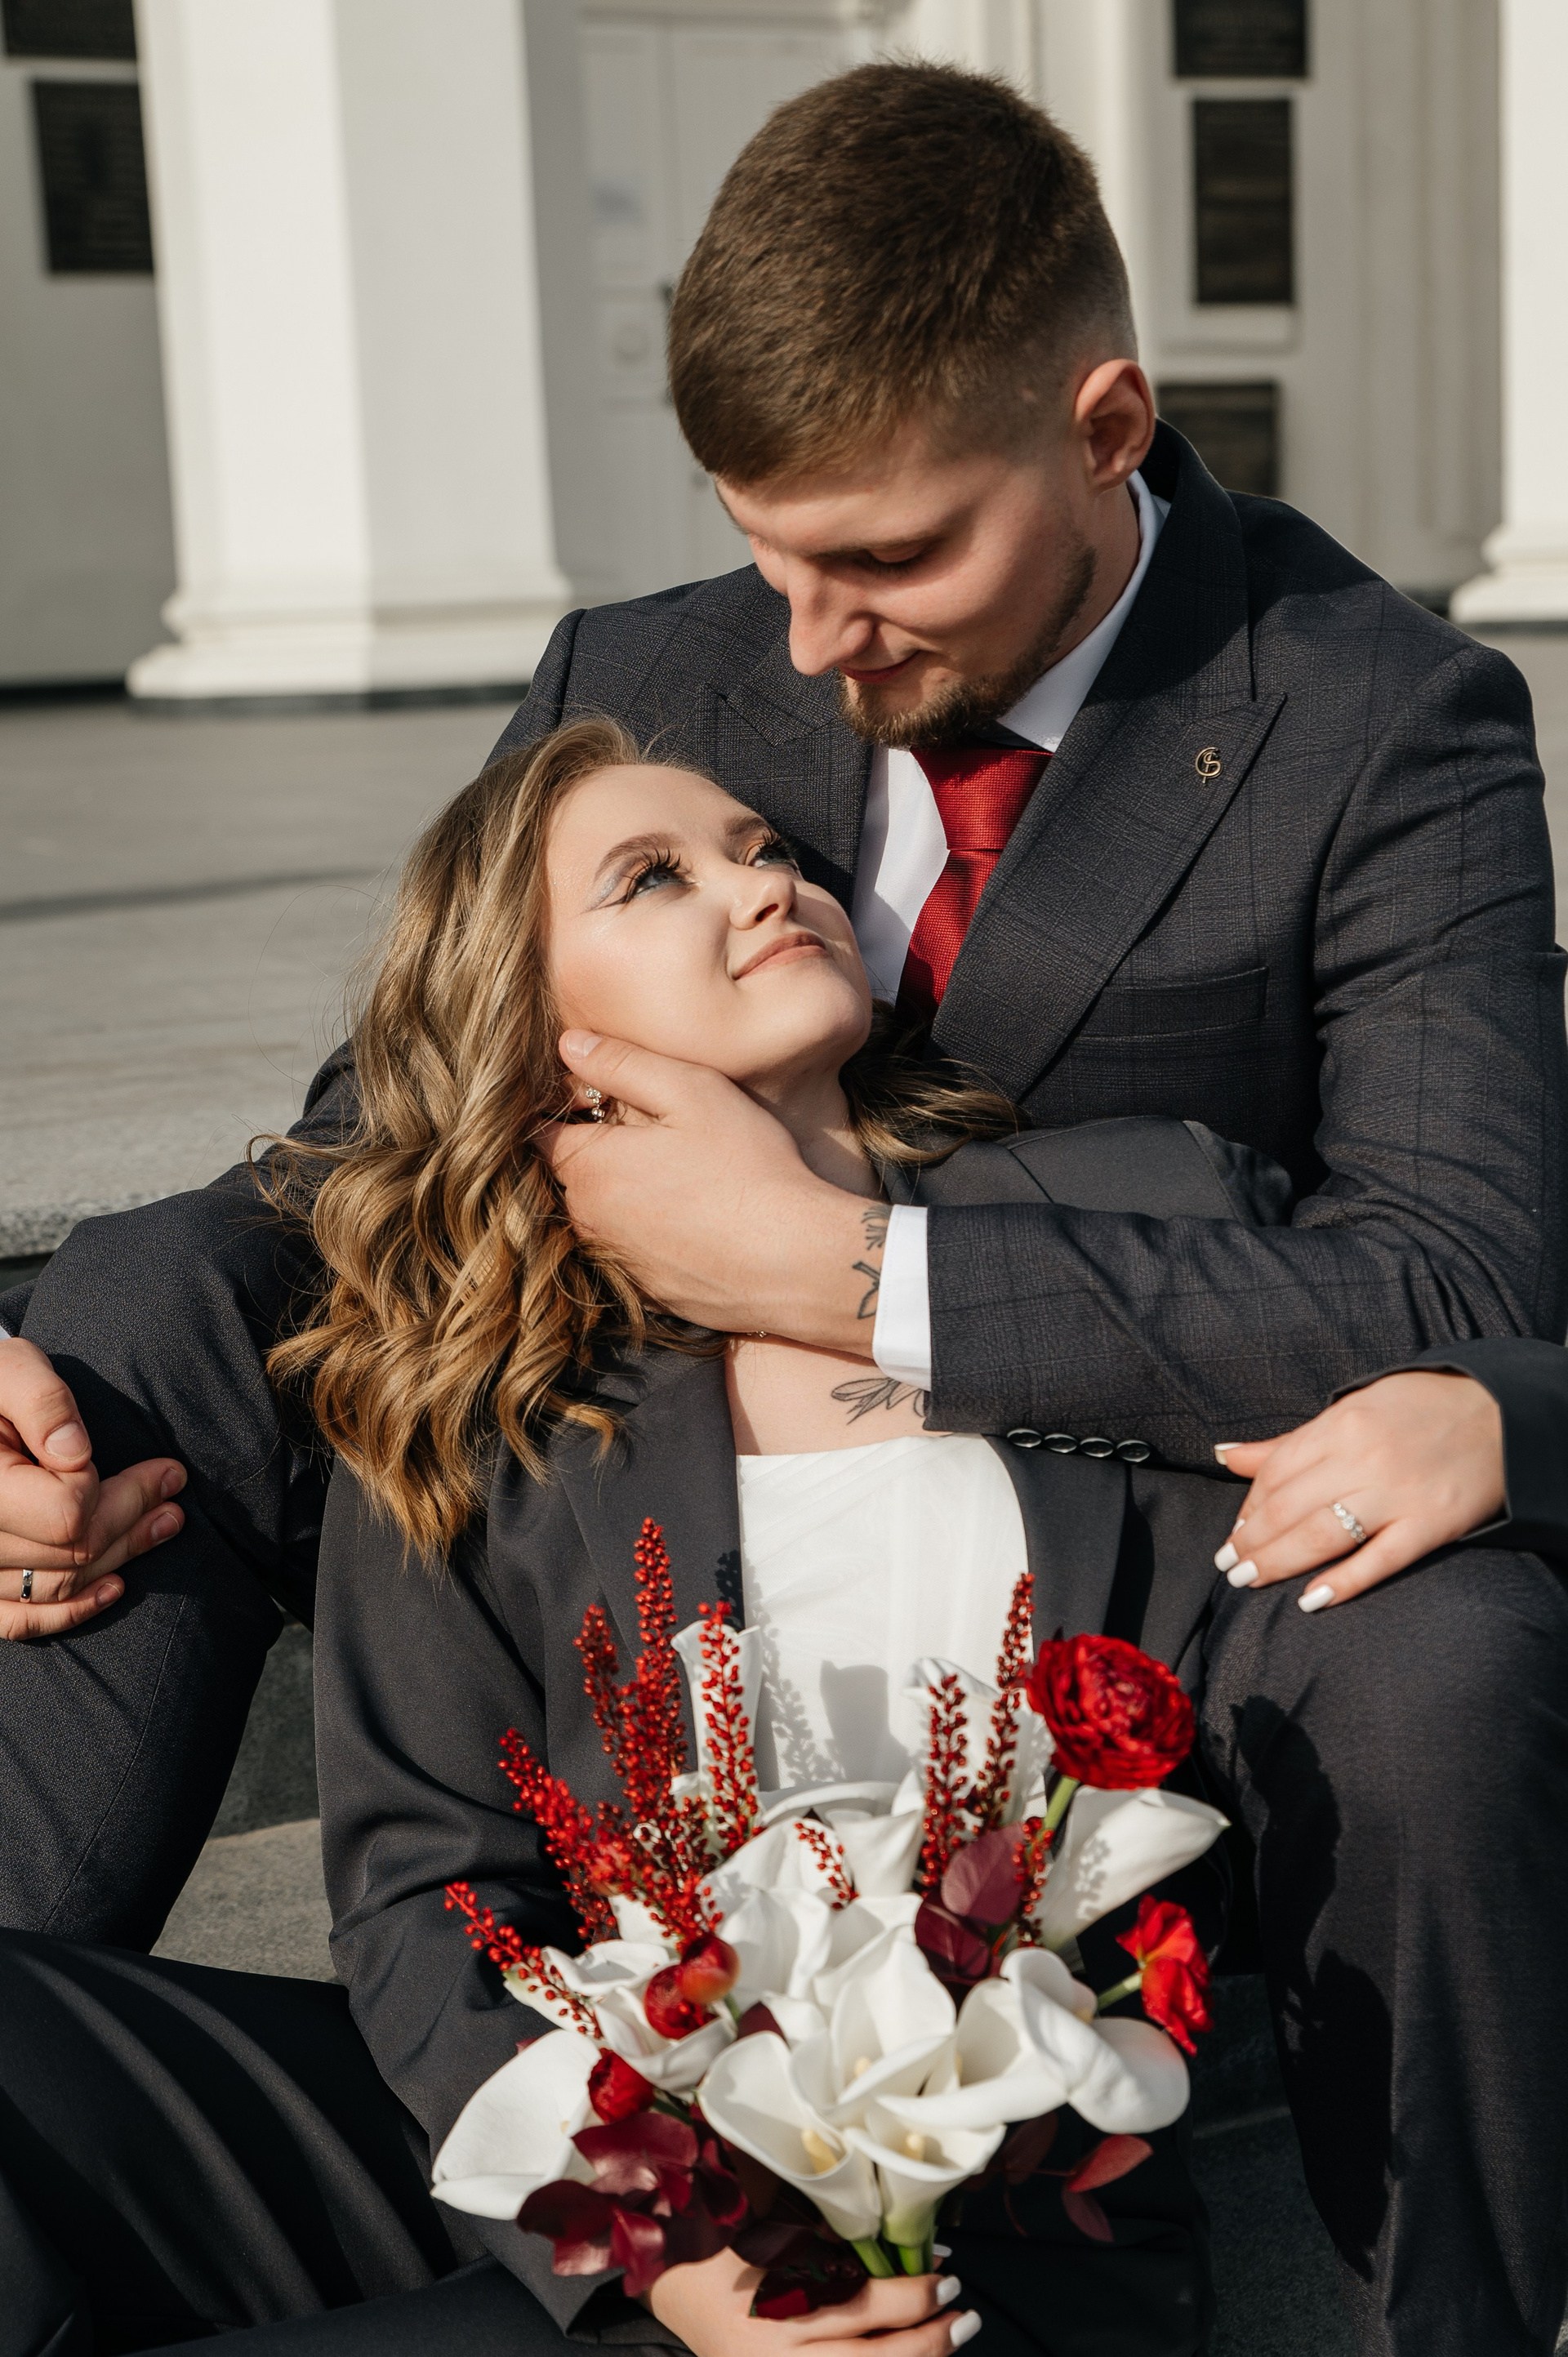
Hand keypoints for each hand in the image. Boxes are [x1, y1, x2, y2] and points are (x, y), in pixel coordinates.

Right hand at [0, 1336, 186, 1637]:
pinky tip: (115, 1585)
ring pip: (59, 1586)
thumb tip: (75, 1453)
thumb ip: (41, 1401)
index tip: (105, 1451)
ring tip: (166, 1520)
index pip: (64, 1513)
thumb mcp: (9, 1369)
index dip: (99, 1486)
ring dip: (121, 1555)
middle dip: (132, 1516)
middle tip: (173, 1483)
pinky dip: (70, 1611)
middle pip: (71, 1553)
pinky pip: (19, 1619)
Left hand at [539, 1032, 880, 1351]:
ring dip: (629, 1191)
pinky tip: (700, 1217)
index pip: (544, 1131)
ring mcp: (618, 1262)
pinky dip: (655, 1231)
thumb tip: (569, 1044)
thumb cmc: (748, 1170)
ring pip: (605, 1213)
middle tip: (661, 1130)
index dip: (571, 1106)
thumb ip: (622, 1063)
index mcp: (589, 1168)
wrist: (797, 1264)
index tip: (606, 1095)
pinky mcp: (649, 1291)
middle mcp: (590, 1222)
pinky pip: (635, 1249)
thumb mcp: (691, 1092)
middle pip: (576, 1172)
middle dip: (603, 1148)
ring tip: (687, 1174)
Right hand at [648, 2243, 976, 2356]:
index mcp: (772, 2300)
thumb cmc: (732, 2249)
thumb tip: (907, 2245)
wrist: (681, 2294)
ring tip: (953, 2336)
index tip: (945, 2272)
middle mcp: (777, 2353)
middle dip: (926, 2339)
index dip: (908, 2293)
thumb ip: (834, 2240)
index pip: (857, 2305)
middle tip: (962, 2314)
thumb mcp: (776, 2233)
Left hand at [1213, 1370, 1504, 1610]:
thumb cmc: (1417, 1409)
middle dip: (1251, 1541)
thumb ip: (1290, 1441)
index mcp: (1341, 1424)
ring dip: (1278, 1561)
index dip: (1248, 1508)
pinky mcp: (1431, 1525)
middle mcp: (1364, 1458)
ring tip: (1249, 1580)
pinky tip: (1311, 1600)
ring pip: (1322, 1535)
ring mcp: (1398, 1495)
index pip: (1276, 1472)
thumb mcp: (1351, 1408)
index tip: (1234, 1533)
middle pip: (1289, 1507)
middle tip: (1229, 1566)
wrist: (1501, 1413)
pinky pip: (1379, 1560)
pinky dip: (1343, 1582)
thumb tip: (1225, 1454)